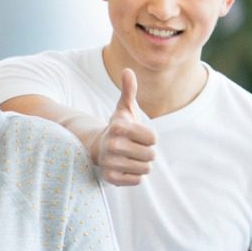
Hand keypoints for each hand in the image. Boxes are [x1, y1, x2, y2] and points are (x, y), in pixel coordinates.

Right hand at [89, 68, 156, 186]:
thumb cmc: (118, 127)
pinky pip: (137, 180)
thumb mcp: (124, 109)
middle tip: (134, 148)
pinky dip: (134, 176)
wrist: (97, 147)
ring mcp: (110, 162)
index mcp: (119, 128)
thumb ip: (129, 90)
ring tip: (129, 158)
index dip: (149, 137)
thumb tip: (127, 70)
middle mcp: (112, 145)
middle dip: (146, 152)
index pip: (153, 138)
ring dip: (141, 164)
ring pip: (145, 168)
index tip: (138, 135)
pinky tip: (125, 168)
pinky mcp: (110, 177)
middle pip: (151, 155)